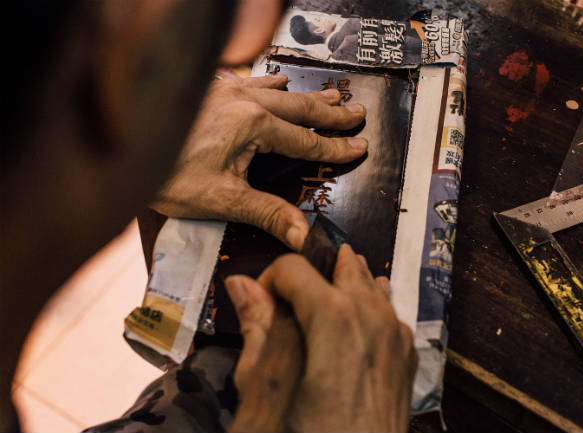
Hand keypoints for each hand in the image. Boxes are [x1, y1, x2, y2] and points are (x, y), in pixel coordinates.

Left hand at [151, 74, 366, 250]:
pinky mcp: (209, 93)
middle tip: (356, 111)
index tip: (359, 146)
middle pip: (299, 108)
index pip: (306, 140)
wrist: (121, 150)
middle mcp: (243, 102)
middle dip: (330, 113)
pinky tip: (275, 82)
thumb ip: (267, 214)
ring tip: (330, 96)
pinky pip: (249, 82)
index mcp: (253, 126)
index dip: (335, 146)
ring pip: (277, 92)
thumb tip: (304, 235)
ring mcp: (225, 93)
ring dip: (305, 97)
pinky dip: (270, 84)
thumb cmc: (167, 176)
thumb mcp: (222, 200)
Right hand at [225, 245, 416, 432]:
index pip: (293, 267)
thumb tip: (240, 282)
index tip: (260, 306)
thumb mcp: (264, 390)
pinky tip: (353, 324)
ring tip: (318, 307)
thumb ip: (256, 328)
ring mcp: (396, 333)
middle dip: (310, 276)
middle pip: (340, 265)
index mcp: (333, 315)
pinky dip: (368, 306)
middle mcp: (371, 314)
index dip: (269, 280)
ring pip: (369, 283)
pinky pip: (388, 311)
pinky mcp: (407, 354)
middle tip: (288, 306)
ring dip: (342, 285)